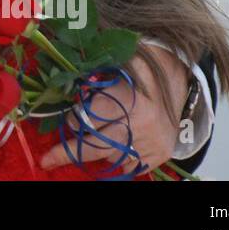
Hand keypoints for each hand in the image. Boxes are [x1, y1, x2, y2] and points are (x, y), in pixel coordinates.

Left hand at [38, 46, 187, 173]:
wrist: (180, 80)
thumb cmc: (141, 70)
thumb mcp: (118, 64)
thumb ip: (93, 74)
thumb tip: (65, 79)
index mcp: (128, 99)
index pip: (89, 118)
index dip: (75, 118)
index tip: (72, 116)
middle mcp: (140, 124)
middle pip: (96, 145)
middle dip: (68, 152)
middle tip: (48, 159)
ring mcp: (151, 142)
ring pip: (111, 157)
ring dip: (98, 149)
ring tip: (99, 135)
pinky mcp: (160, 154)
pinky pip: (129, 166)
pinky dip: (118, 159)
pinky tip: (116, 145)